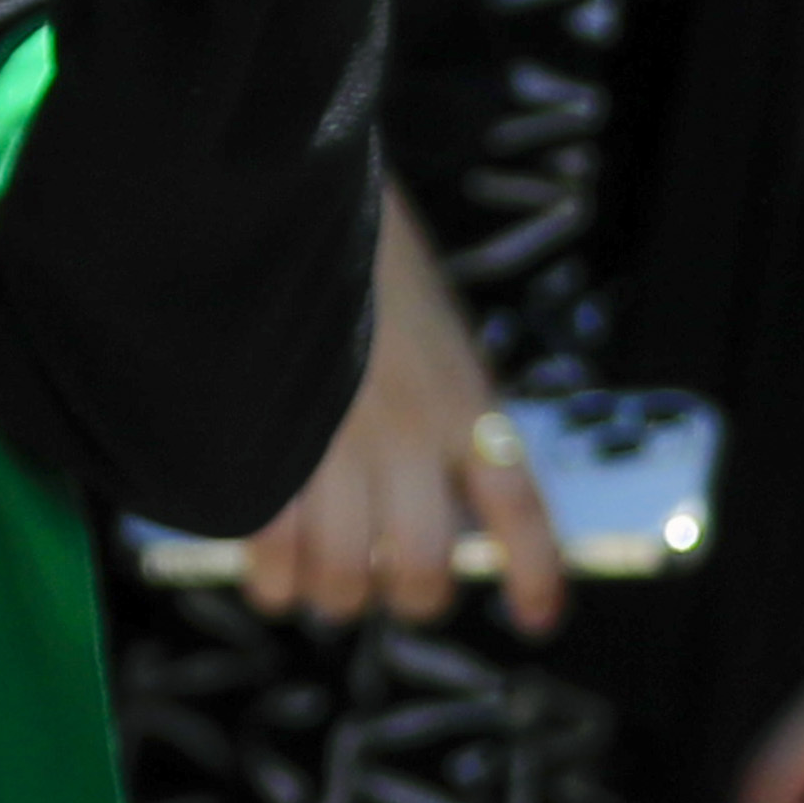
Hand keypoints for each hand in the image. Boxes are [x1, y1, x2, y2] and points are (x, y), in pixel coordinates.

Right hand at [236, 179, 563, 636]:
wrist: (284, 186)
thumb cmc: (360, 245)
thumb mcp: (433, 318)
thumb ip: (443, 394)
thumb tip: (446, 474)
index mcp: (466, 396)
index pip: (521, 511)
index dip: (535, 576)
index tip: (539, 616)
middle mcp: (410, 433)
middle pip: (422, 565)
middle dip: (407, 594)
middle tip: (386, 585)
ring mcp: (335, 442)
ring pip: (343, 572)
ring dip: (330, 594)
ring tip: (314, 586)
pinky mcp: (264, 440)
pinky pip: (270, 543)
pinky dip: (267, 573)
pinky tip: (264, 572)